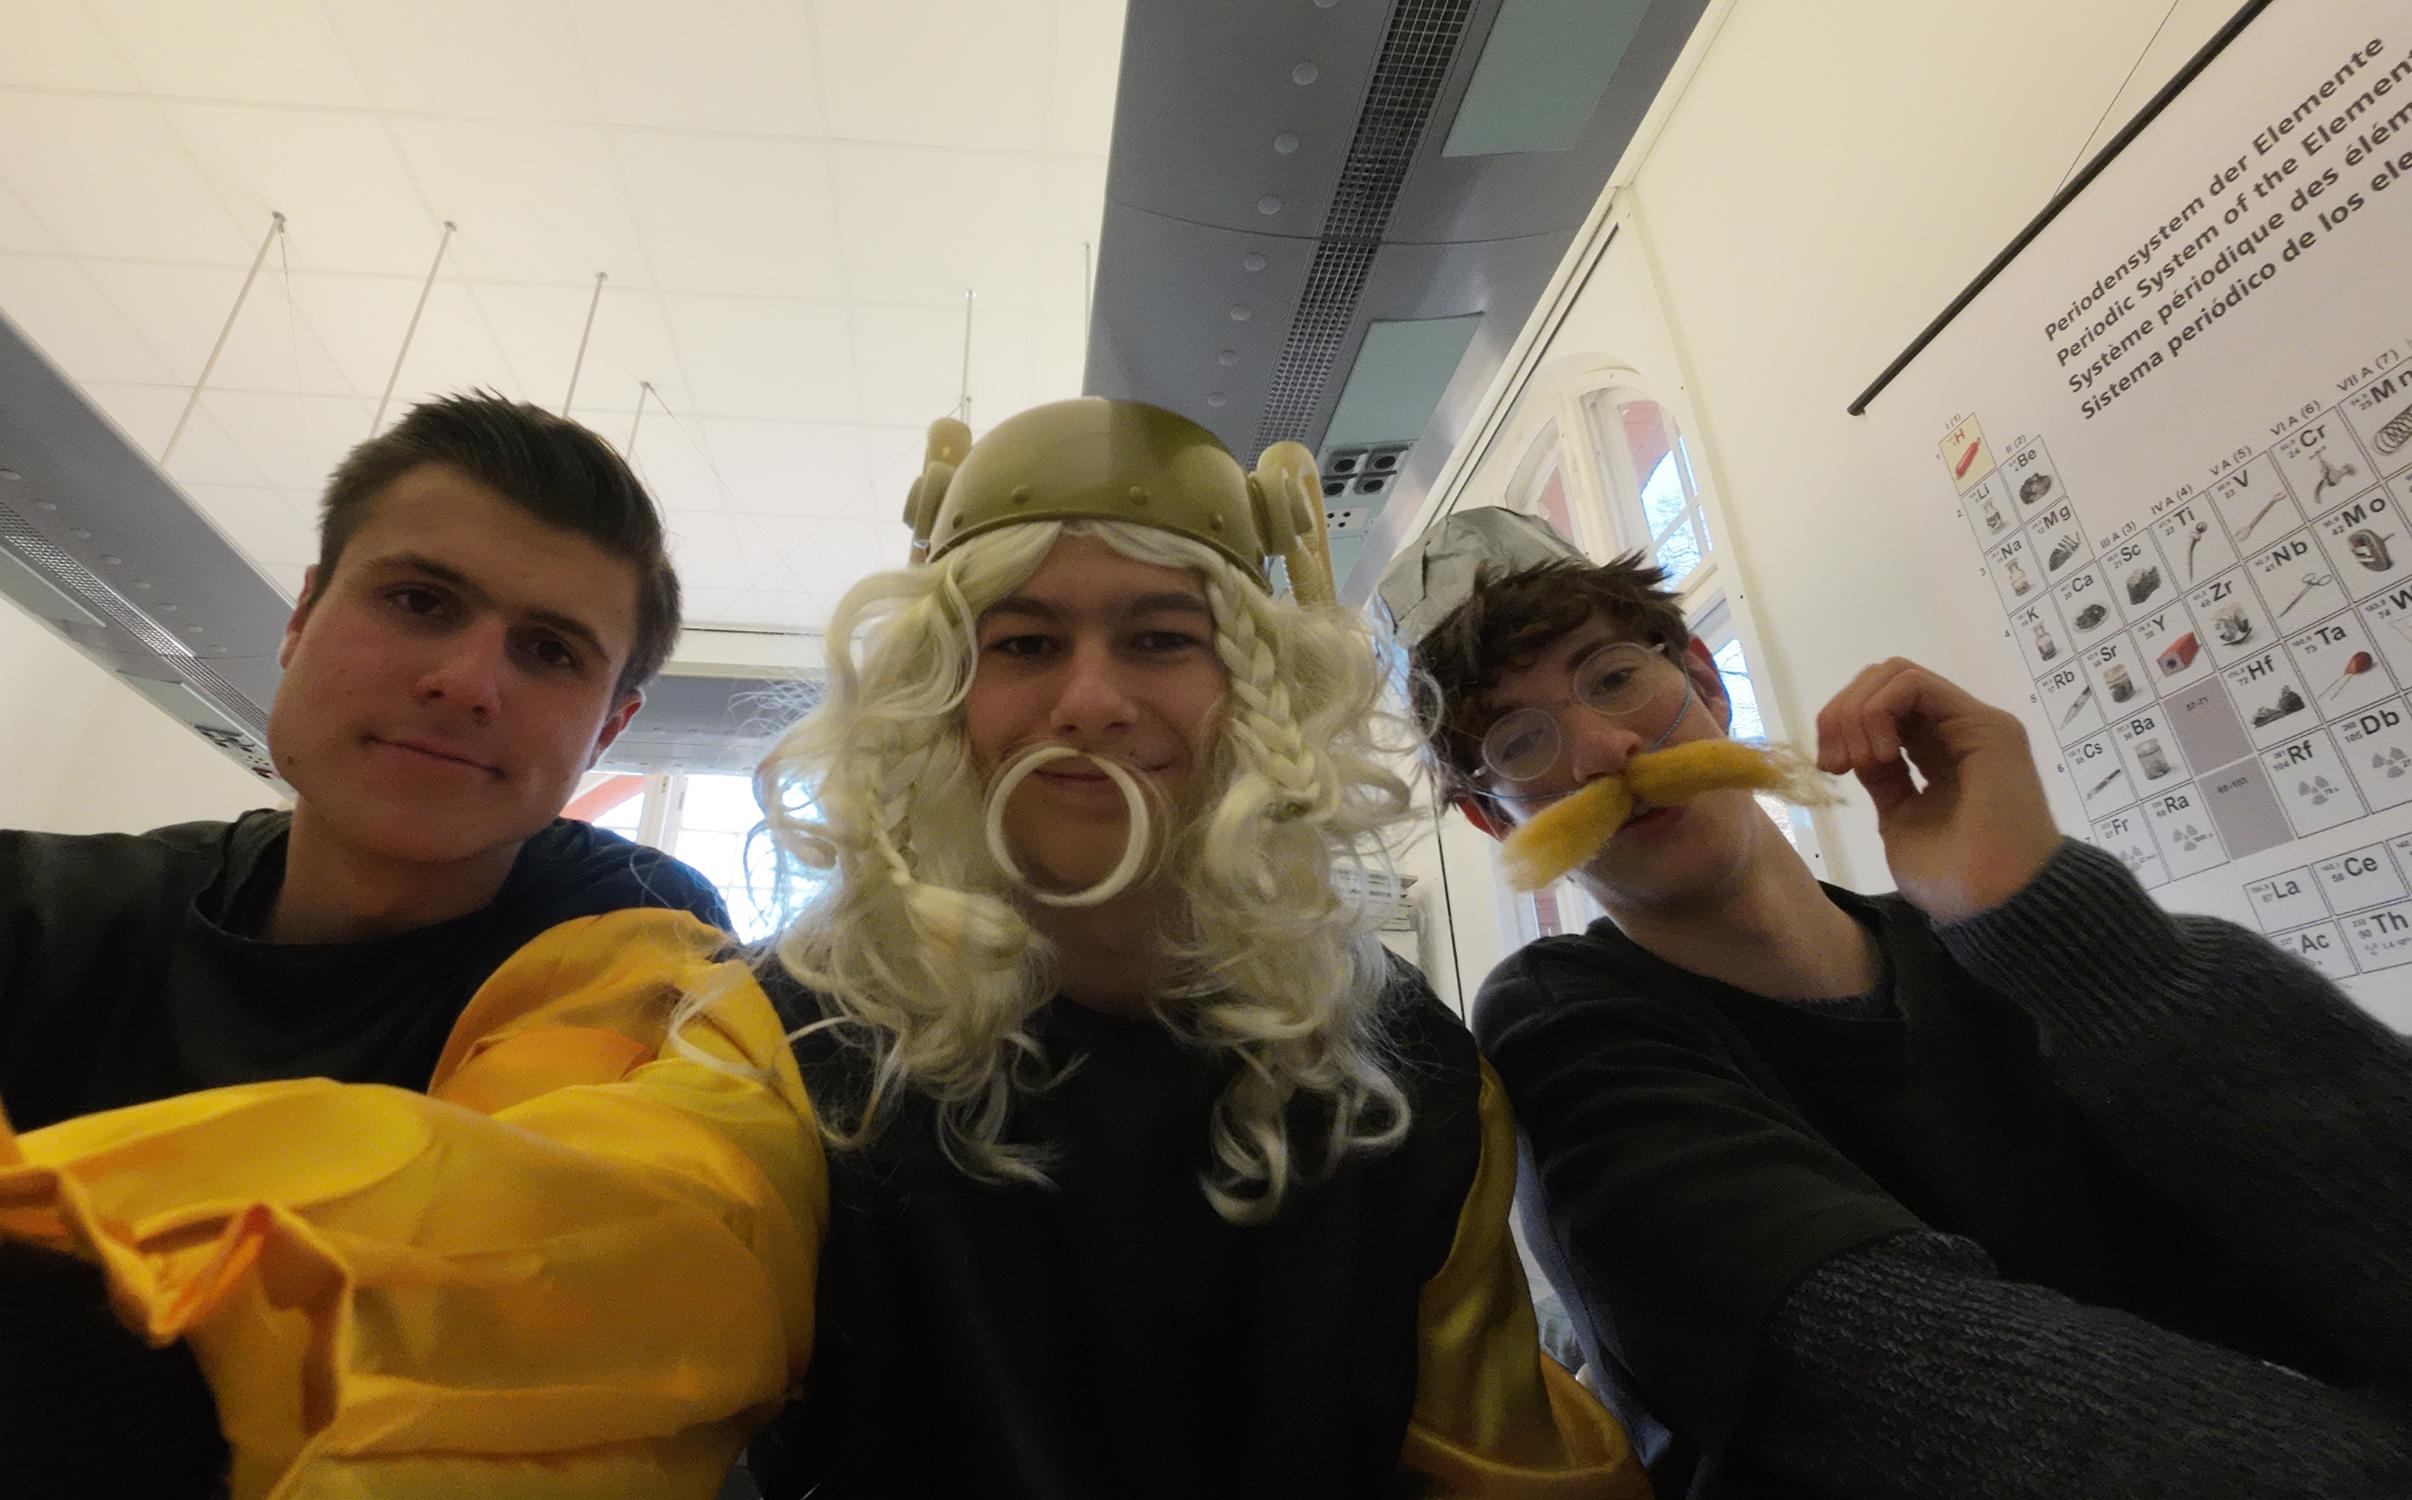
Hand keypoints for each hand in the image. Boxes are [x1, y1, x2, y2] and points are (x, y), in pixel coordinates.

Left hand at [1814, 659, 2063, 921]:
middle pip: (1881, 682)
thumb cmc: (1954, 880)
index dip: (1839, 725)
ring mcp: (1971, 724)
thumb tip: (1857, 751)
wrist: (1998, 903)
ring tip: (1860, 761)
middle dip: (1842, 713)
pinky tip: (1881, 754)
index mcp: (1936, 755)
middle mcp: (1955, 731)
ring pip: (1895, 674)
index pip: (1879, 709)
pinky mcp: (1984, 724)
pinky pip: (1914, 684)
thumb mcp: (1900, 819)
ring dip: (1858, 710)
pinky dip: (1879, 709)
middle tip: (1836, 762)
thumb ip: (1883, 780)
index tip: (1828, 767)